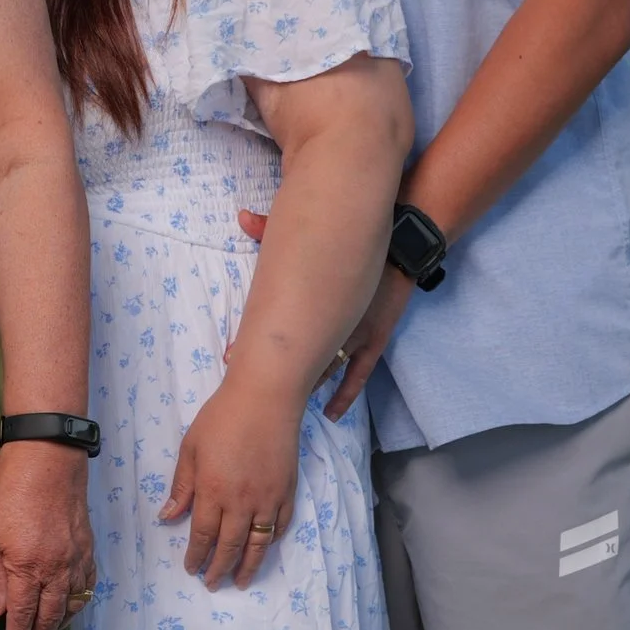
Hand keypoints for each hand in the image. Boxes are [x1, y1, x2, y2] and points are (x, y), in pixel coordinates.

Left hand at [0, 441, 93, 629]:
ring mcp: (76, 559)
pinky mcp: (87, 549)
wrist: (47, 459)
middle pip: (48, 618)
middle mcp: (56, 569)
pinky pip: (86, 586)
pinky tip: (67, 610)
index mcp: (26, 567)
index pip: (23, 617)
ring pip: (70, 607)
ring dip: (56, 628)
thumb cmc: (9, 492)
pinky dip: (77, 604)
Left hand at [163, 378, 299, 587]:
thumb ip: (181, 486)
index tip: (192, 569)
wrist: (265, 398)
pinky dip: (272, 541)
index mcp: (212, 492)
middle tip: (213, 584)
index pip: (202, 535)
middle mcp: (241, 502)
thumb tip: (168, 517)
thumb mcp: (190, 449)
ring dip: (248, 566)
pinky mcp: (287, 491)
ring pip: (258, 544)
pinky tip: (264, 548)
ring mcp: (268, 499)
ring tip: (241, 581)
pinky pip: (281, 525)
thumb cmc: (221, 418)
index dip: (197, 556)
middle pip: (230, 546)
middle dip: (220, 569)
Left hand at [234, 204, 411, 417]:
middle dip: (271, 371)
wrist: (400, 243)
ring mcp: (354, 335)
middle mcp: (330, 323)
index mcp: (309, 300)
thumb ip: (270, 226)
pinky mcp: (374, 340)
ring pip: (322, 370)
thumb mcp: (309, 230)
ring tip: (282, 404)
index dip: (251, 344)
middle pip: (295, 354)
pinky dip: (343, 396)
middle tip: (247, 386)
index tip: (229, 357)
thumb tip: (242, 215)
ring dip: (303, 387)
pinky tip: (330, 414)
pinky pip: (356, 377)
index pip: (275, 327)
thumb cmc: (353, 235)